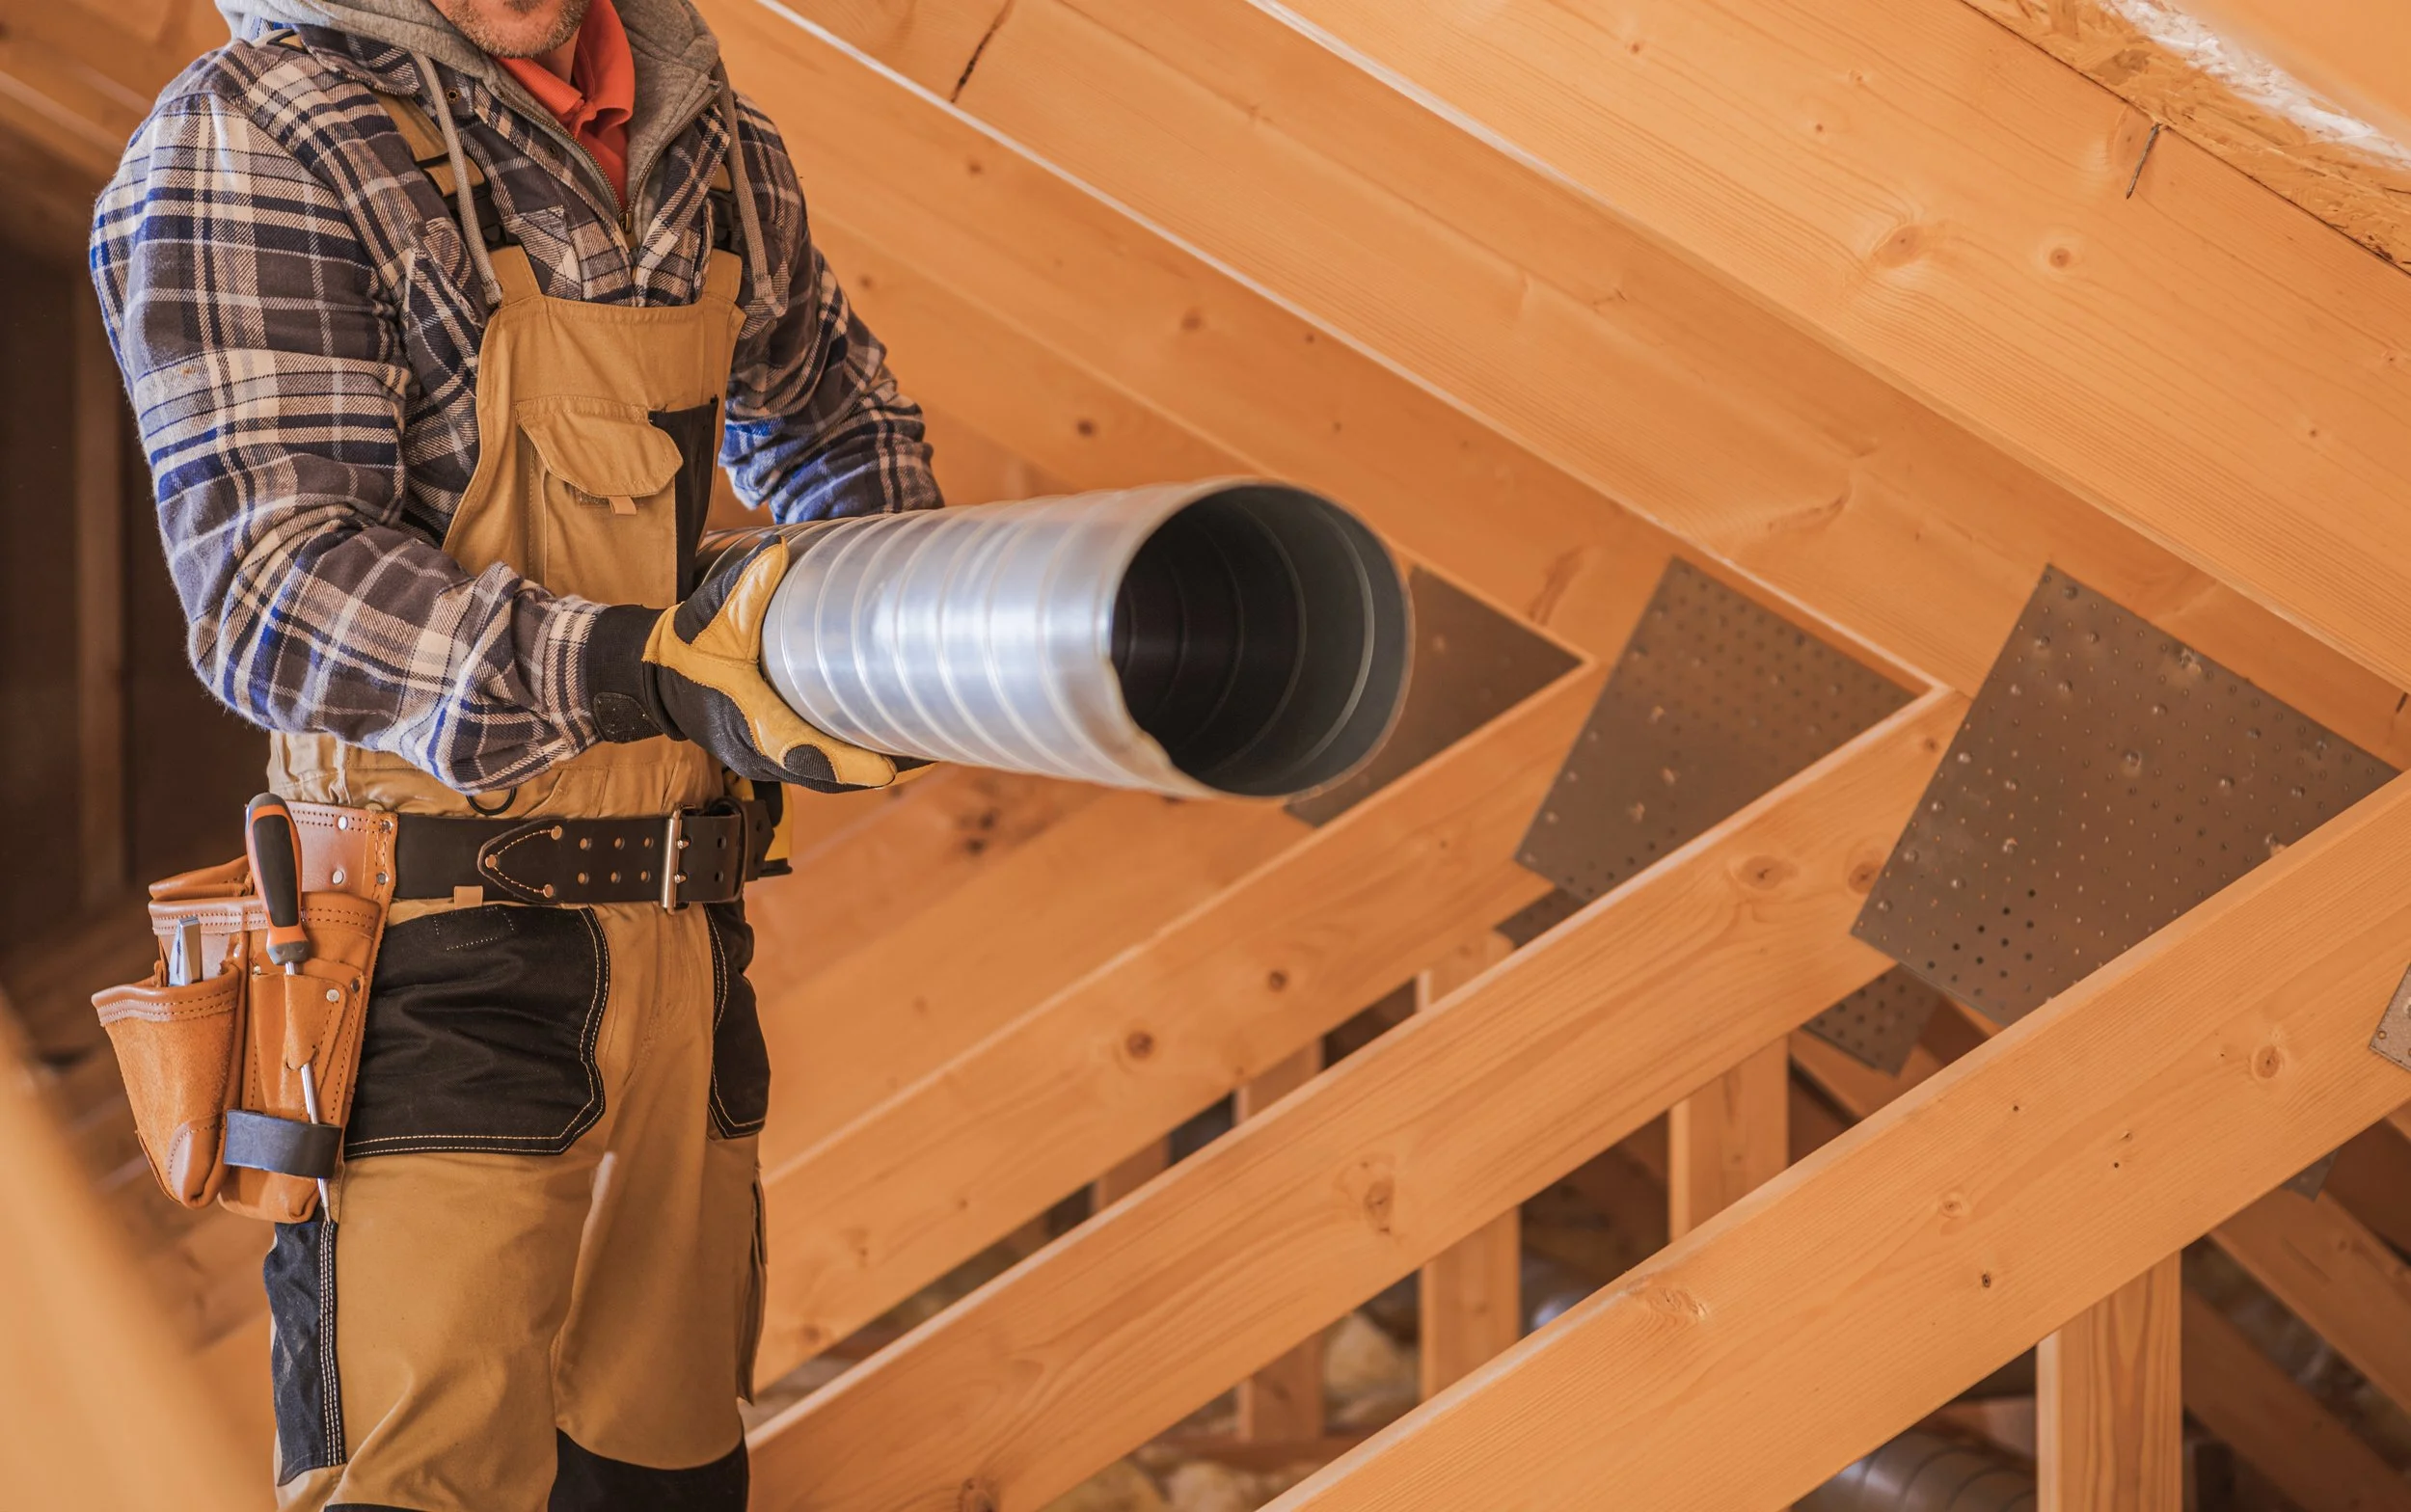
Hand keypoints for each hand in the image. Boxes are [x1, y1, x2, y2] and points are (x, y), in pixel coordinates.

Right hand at [584, 533, 900, 790]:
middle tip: (934, 748)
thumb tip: (776, 548)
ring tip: (926, 746)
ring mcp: (768, 758)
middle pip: (832, 776)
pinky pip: (822, 765)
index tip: (889, 769)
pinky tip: (890, 739)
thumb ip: (743, 588)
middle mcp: (761, 753)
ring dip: (874, 765)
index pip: (805, 756)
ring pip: (830, 776)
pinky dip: (856, 759)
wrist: (652, 674)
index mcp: (749, 725)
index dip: (848, 766)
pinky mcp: (774, 752)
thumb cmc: (683, 647)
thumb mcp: (709, 617)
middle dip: (881, 767)